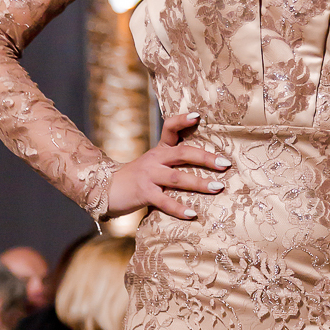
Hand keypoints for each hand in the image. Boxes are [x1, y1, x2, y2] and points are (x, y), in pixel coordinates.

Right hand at [105, 112, 232, 220]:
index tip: (198, 116)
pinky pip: (165, 201)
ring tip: (217, 187)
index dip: (182, 120)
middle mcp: (155, 159)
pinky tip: (192, 214)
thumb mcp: (153, 165)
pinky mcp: (144, 193)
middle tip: (225, 163)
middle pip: (183, 153)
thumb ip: (173, 164)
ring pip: (178, 178)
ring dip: (199, 183)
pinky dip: (179, 208)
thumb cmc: (136, 179)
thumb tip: (206, 167)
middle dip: (206, 158)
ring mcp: (149, 176)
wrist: (105, 189)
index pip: (169, 128)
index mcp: (159, 150)